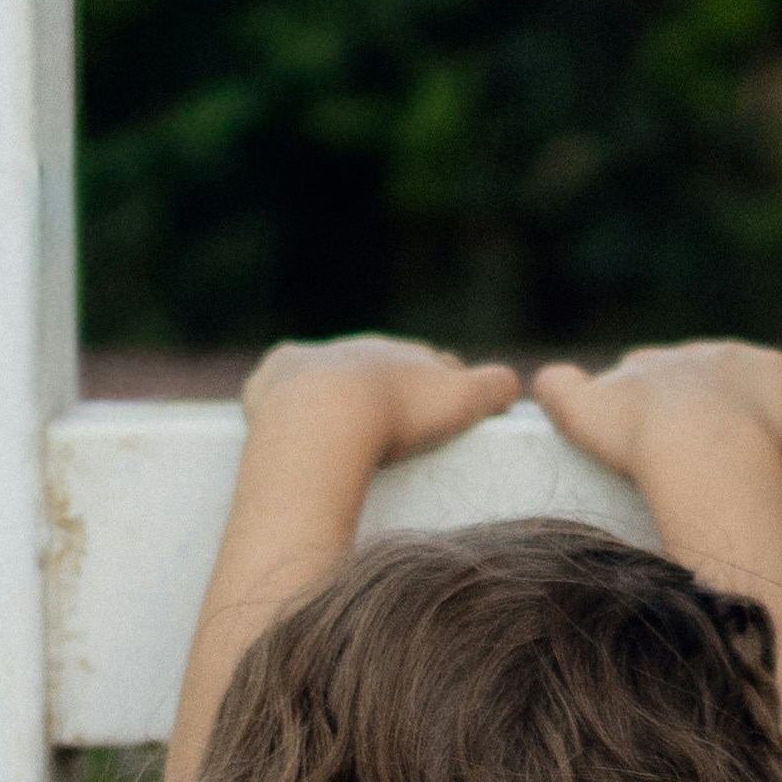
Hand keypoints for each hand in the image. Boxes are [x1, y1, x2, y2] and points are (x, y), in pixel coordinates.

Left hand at [239, 334, 520, 465]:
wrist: (324, 418)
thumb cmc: (399, 413)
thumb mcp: (463, 400)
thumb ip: (495, 387)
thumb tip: (511, 383)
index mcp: (405, 351)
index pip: (433, 366)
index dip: (445, 391)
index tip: (447, 417)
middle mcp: (357, 347)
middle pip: (381, 369)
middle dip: (391, 391)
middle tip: (397, 430)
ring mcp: (309, 362)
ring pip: (327, 375)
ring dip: (336, 396)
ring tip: (342, 434)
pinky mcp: (270, 379)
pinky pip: (277, 386)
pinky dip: (284, 400)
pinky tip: (290, 425)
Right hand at [528, 341, 781, 481]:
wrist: (697, 438)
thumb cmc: (635, 431)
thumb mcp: (579, 411)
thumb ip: (558, 389)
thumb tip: (540, 379)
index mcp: (647, 363)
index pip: (645, 379)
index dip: (647, 409)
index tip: (653, 438)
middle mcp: (691, 352)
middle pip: (695, 379)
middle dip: (695, 406)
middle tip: (698, 449)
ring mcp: (737, 360)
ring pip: (741, 384)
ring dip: (740, 409)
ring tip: (740, 450)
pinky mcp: (776, 371)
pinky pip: (781, 390)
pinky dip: (777, 412)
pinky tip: (774, 442)